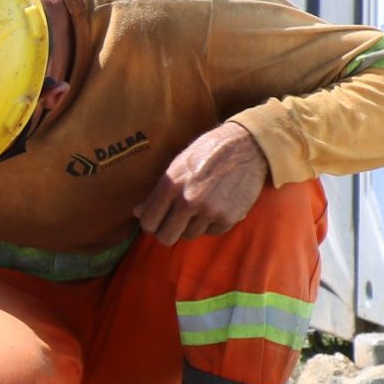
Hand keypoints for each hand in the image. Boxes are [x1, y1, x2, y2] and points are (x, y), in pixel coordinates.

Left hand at [135, 123, 270, 245]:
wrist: (246, 146)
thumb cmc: (208, 152)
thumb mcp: (178, 165)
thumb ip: (157, 192)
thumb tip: (137, 213)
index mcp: (170, 185)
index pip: (148, 223)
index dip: (151, 225)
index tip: (156, 222)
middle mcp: (188, 201)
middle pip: (167, 237)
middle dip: (167, 232)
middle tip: (174, 223)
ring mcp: (209, 211)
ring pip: (189, 235)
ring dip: (191, 226)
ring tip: (199, 207)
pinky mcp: (228, 218)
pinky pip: (211, 232)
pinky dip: (211, 224)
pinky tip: (216, 206)